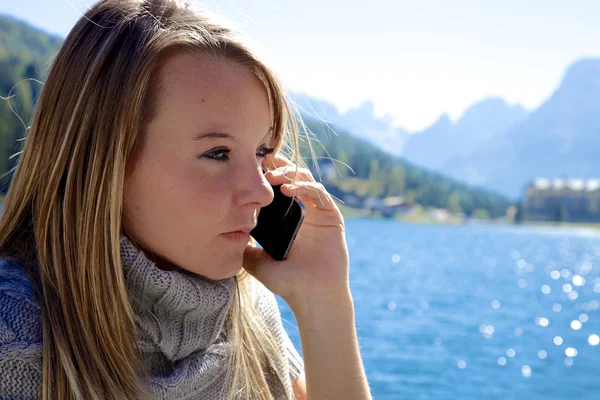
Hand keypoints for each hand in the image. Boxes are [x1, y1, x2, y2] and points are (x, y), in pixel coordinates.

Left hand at [243, 153, 348, 307]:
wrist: (311, 297)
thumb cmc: (286, 282)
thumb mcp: (256, 261)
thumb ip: (242, 246)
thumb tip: (221, 235)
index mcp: (286, 217)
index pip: (276, 186)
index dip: (265, 173)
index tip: (248, 167)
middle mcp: (302, 210)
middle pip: (291, 176)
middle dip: (277, 166)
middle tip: (260, 162)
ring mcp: (318, 212)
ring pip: (305, 179)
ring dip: (289, 173)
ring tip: (272, 177)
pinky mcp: (331, 216)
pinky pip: (319, 193)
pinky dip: (304, 187)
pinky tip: (288, 189)